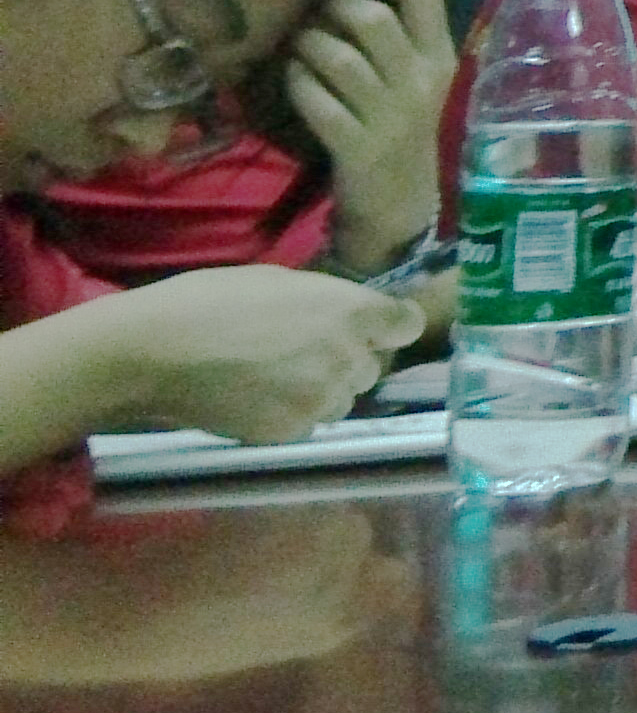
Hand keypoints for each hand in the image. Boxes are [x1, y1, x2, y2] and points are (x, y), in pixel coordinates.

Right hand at [103, 267, 423, 441]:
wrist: (153, 353)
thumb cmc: (209, 302)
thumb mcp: (279, 281)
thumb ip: (326, 300)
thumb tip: (344, 313)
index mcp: (350, 310)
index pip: (406, 325)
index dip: (390, 326)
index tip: (373, 328)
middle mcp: (347, 356)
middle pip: (372, 365)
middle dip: (348, 358)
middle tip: (304, 351)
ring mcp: (321, 398)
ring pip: (343, 399)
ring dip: (322, 389)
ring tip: (276, 376)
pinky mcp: (292, 431)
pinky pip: (309, 423)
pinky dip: (292, 413)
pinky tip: (257, 398)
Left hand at [284, 0, 459, 271]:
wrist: (401, 206)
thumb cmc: (404, 132)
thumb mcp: (420, 83)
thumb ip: (402, 41)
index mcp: (442, 59)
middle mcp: (421, 84)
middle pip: (374, 18)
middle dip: (333, 5)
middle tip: (314, 11)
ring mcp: (390, 118)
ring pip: (339, 57)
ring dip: (307, 42)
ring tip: (299, 44)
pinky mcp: (356, 147)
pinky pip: (315, 100)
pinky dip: (296, 82)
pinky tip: (292, 78)